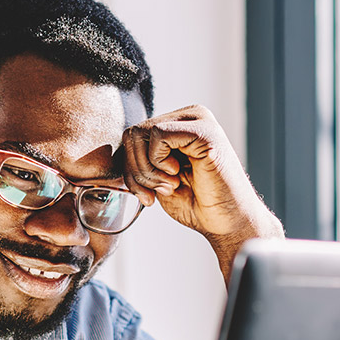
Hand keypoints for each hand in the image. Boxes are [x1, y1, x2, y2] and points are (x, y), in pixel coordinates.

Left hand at [122, 105, 283, 278]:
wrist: (226, 223)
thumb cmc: (196, 204)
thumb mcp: (156, 179)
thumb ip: (139, 161)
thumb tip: (113, 152)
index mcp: (177, 126)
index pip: (131, 136)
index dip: (129, 169)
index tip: (147, 196)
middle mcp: (188, 116)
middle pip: (131, 133)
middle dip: (135, 171)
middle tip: (158, 192)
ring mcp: (197, 120)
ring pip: (140, 133)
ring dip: (147, 170)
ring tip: (171, 185)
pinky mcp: (204, 130)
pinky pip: (158, 134)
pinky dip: (158, 162)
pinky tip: (178, 176)